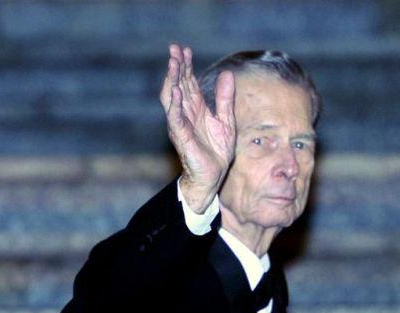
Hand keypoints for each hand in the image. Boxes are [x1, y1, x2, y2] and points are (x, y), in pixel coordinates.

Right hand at [160, 44, 235, 212]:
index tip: (184, 50)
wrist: (212, 176)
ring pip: (172, 98)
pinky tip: (176, 92)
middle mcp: (186, 114)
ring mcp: (181, 124)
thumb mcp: (226, 120)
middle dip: (176, 67)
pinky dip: (175, 105)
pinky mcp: (182, 137)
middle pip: (178, 85)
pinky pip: (176, 119)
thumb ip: (225, 99)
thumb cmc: (217, 151)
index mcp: (196, 109)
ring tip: (172, 64)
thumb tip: (227, 74)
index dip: (186, 66)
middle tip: (174, 49)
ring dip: (172, 80)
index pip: (188, 83)